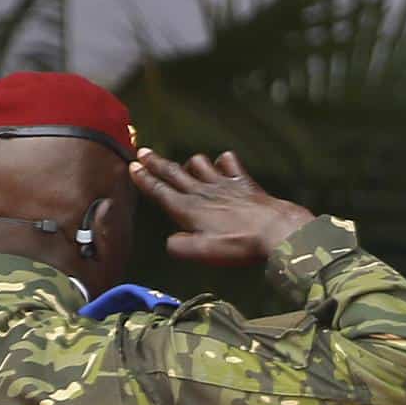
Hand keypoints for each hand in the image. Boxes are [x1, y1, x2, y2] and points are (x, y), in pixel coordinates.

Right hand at [129, 148, 315, 265]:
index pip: (160, 191)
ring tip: (186, 165)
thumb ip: (180, 246)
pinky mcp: (243, 182)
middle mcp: (202, 191)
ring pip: (199, 163)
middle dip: (156, 162)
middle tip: (142, 151)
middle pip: (173, 172)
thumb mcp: (202, 253)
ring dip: (190, 162)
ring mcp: (223, 183)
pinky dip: (223, 161)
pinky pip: (229, 163)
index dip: (144, 179)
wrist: (273, 230)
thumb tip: (169, 241)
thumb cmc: (237, 244)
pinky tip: (223, 163)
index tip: (132, 166)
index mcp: (187, 209)